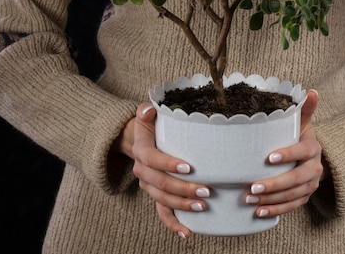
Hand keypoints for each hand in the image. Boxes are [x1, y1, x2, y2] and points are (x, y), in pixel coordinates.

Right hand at [130, 103, 209, 238]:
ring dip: (182, 205)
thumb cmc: (150, 125)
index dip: (168, 164)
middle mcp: (142, 170)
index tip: (189, 167)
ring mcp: (148, 185)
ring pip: (162, 199)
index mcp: (141, 150)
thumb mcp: (146, 113)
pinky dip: (172, 224)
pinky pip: (161, 212)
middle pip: (160, 183)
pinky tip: (187, 233)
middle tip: (206, 190)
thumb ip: (146, 110)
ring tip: (202, 206)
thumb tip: (149, 111)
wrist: (138, 139)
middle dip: (182, 189)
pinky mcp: (155, 194)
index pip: (152, 159)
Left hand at [243, 89, 327, 217]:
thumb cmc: (299, 135)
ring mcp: (310, 185)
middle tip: (252, 187)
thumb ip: (304, 109)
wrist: (311, 156)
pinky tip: (258, 212)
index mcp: (313, 148)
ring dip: (271, 200)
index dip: (287, 155)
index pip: (301, 151)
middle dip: (274, 185)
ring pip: (292, 196)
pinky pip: (291, 207)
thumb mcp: (302, 122)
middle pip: (297, 179)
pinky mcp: (304, 197)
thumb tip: (311, 91)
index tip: (268, 158)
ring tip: (249, 200)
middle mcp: (315, 168)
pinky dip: (275, 210)